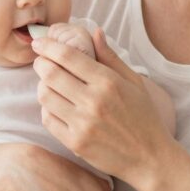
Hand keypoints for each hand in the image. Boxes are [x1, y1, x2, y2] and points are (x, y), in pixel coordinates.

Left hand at [32, 28, 172, 187]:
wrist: (149, 158)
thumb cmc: (144, 117)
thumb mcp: (134, 82)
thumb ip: (111, 57)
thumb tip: (94, 32)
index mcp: (108, 82)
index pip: (68, 56)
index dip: (48, 46)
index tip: (40, 42)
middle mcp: (93, 101)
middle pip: (50, 73)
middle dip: (41, 63)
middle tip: (41, 61)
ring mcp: (83, 123)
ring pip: (45, 96)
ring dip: (43, 86)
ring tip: (51, 84)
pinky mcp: (75, 143)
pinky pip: (48, 119)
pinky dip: (47, 109)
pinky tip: (56, 106)